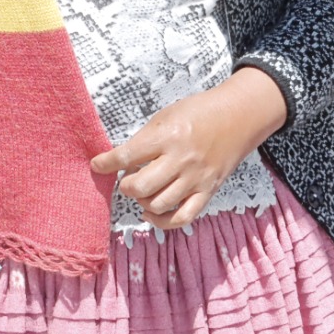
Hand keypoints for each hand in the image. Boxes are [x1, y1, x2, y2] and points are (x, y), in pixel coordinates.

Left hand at [90, 68, 285, 230]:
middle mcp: (181, 160)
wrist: (237, 117)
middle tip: (126, 179)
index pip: (128, 155)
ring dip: (142, 201)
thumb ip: (145, 138)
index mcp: (167, 136)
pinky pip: (182, 217)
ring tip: (141, 191)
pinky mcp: (207, 192)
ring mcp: (195, 179)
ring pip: (159, 204)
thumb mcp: (167, 115)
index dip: (106, 163)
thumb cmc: (198, 112)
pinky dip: (162, 221)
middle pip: (141, 186)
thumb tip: (121, 160)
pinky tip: (151, 212)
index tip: (97, 165)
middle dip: (126, 186)